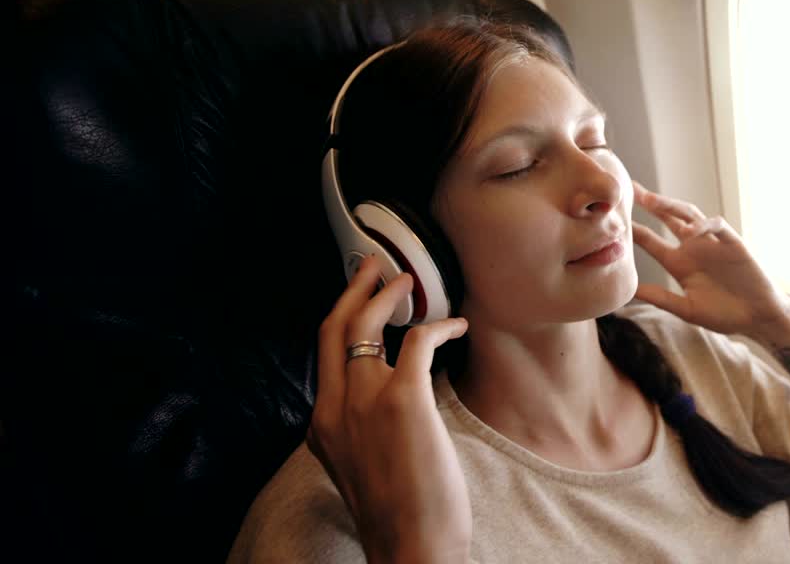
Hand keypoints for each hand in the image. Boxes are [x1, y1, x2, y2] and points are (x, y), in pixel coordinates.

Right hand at [306, 255, 471, 563]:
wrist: (409, 548)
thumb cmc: (399, 517)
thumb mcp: (361, 468)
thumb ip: (360, 433)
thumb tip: (389, 407)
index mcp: (321, 426)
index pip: (322, 355)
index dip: (339, 317)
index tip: (355, 296)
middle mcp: (334, 408)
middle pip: (332, 328)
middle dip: (352, 289)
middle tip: (371, 265)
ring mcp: (365, 402)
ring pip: (366, 325)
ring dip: (390, 296)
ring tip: (410, 281)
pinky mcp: (403, 400)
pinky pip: (418, 342)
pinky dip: (439, 327)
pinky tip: (457, 326)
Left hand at [630, 180, 789, 337]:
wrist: (758, 317)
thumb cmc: (724, 315)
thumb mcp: (687, 309)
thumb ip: (661, 299)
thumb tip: (631, 291)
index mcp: (679, 263)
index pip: (651, 241)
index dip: (634, 230)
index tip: (613, 220)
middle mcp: (692, 248)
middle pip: (668, 219)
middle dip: (651, 204)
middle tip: (631, 189)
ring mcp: (711, 243)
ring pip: (689, 215)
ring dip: (671, 206)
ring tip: (652, 200)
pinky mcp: (732, 242)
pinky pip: (717, 226)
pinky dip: (705, 225)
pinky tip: (691, 230)